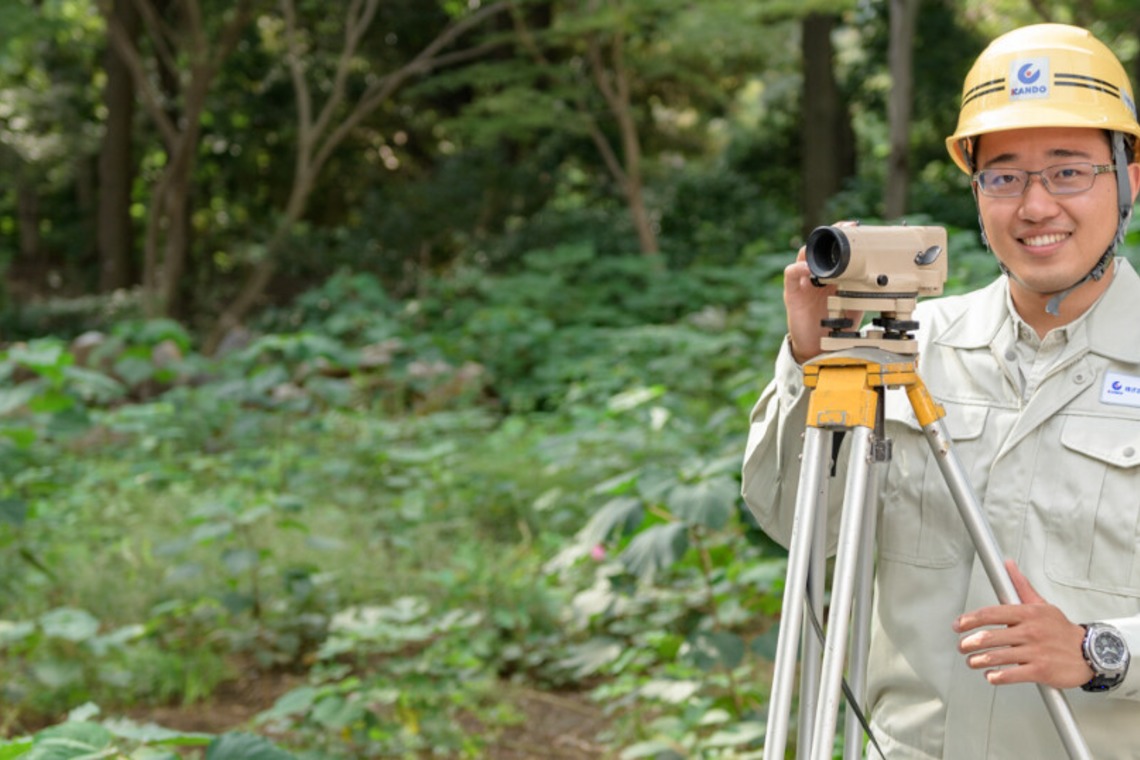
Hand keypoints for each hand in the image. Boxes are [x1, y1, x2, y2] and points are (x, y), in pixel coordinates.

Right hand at [784, 223, 862, 363]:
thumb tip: (883, 278)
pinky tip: (808, 269)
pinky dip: (798, 268)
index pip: (834, 249)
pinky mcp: (792, 293)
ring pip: (803, 255)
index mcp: (832, 275)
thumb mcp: (855, 302)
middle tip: (843, 228)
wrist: (818, 347)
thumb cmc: (836, 324)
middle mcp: (816, 275)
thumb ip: (862, 289)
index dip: (842, 236)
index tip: (854, 226)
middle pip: (819, 247)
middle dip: (829, 235)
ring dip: (814, 249)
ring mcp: (803, 282)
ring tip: (826, 246)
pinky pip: (791, 274)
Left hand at [952, 560, 1091, 688]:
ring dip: (978, 661)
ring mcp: (1035, 652)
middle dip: (969, 643)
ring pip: (997, 657)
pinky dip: (996, 676)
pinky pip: (1011, 674)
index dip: (969, 620)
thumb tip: (1008, 565)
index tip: (958, 625)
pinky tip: (990, 676)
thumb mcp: (1042, 604)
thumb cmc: (1062, 630)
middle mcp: (1030, 631)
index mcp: (1027, 613)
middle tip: (962, 646)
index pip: (990, 614)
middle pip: (989, 637)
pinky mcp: (1041, 671)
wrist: (1091, 652)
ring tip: (971, 662)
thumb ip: (1021, 586)